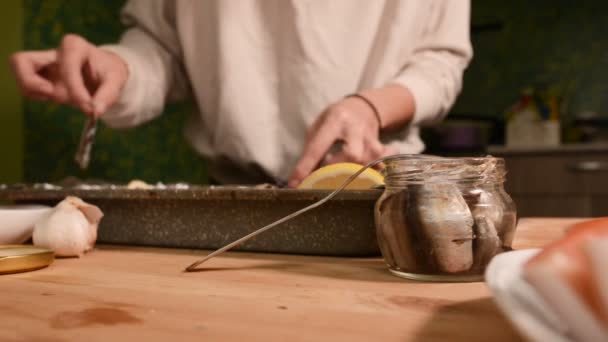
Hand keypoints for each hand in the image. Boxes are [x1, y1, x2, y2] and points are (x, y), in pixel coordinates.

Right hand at [10, 34, 127, 116]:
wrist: (106, 72)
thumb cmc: (109, 72)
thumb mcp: (116, 81)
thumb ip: (107, 96)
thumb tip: (95, 112)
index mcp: (74, 46)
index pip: (66, 67)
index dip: (75, 90)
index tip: (88, 107)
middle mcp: (54, 51)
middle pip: (21, 61)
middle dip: (32, 83)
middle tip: (51, 95)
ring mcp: (44, 63)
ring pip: (20, 73)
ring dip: (33, 91)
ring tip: (56, 96)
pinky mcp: (40, 76)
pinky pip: (27, 87)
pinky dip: (37, 96)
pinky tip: (55, 96)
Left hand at [288, 96, 395, 186]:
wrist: (363, 107)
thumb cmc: (335, 119)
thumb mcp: (319, 127)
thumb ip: (312, 150)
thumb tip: (303, 177)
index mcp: (334, 121)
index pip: (317, 147)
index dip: (306, 167)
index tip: (295, 184)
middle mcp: (355, 129)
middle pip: (351, 155)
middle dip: (338, 171)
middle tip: (326, 180)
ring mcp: (371, 138)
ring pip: (368, 161)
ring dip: (355, 174)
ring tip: (345, 178)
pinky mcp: (381, 147)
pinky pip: (383, 161)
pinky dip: (377, 169)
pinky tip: (371, 174)